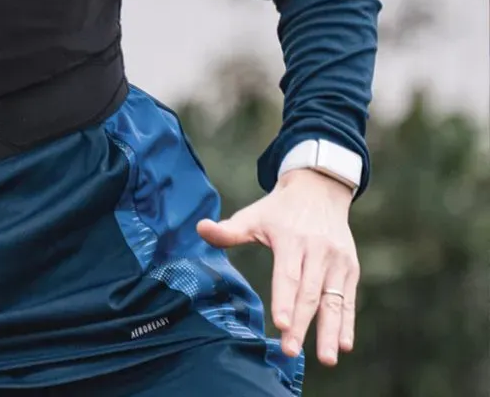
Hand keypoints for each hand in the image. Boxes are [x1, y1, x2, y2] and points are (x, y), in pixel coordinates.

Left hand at [196, 168, 358, 366]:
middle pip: (308, 293)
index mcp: (291, 239)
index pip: (287, 274)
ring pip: (333, 300)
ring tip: (326, 359)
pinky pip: (348, 299)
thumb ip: (229, 231)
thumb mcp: (254, 215)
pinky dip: (347, 322)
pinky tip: (344, 344)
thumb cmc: (279, 210)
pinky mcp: (350, 268)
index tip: (279, 323)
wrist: (318, 190)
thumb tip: (200, 228)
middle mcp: (317, 250)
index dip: (284, 299)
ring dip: (330, 330)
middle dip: (300, 324)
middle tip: (290, 351)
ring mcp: (337, 260)